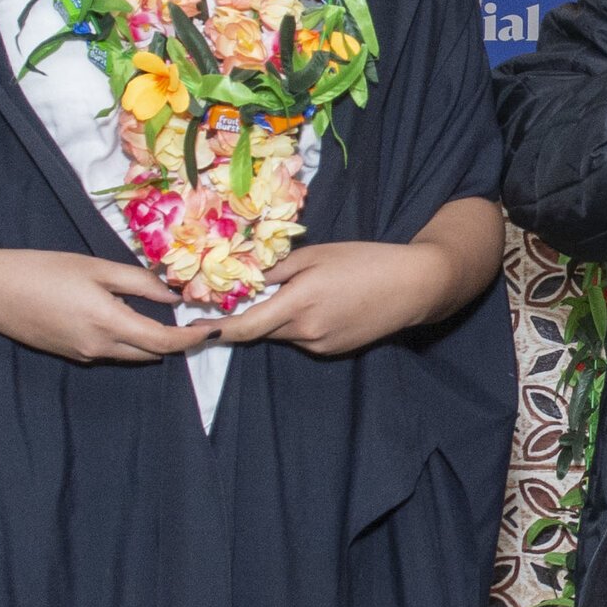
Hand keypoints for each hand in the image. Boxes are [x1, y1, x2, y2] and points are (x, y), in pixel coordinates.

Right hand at [0, 249, 206, 364]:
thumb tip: (173, 296)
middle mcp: (100, 348)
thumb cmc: (42, 271)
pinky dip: (125, 338)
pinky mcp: (71, 354)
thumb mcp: (95, 268)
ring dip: (150, 340)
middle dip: (175, 341)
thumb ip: (138, 283)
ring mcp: (85, 355)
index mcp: (109, 324)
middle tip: (193, 321)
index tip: (212, 329)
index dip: (192, 339)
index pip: (164, 342)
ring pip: (131, 354)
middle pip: (151, 353)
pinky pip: (110, 351)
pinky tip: (120, 315)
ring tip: (159, 314)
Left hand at [212, 241, 465, 356]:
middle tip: (246, 290)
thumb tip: (242, 278)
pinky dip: (299, 323)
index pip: (244, 328)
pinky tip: (325, 303)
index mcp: (297, 305)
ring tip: (305, 290)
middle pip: (260, 329)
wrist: (414, 286)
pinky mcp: (333, 350)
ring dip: (277, 316)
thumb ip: (275, 270)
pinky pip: (302, 338)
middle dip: (250, 313)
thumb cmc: (365, 261)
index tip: (192, 330)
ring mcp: (320, 346)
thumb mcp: (315, 255)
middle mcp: (305, 333)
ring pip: (281, 333)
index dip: (215, 331)